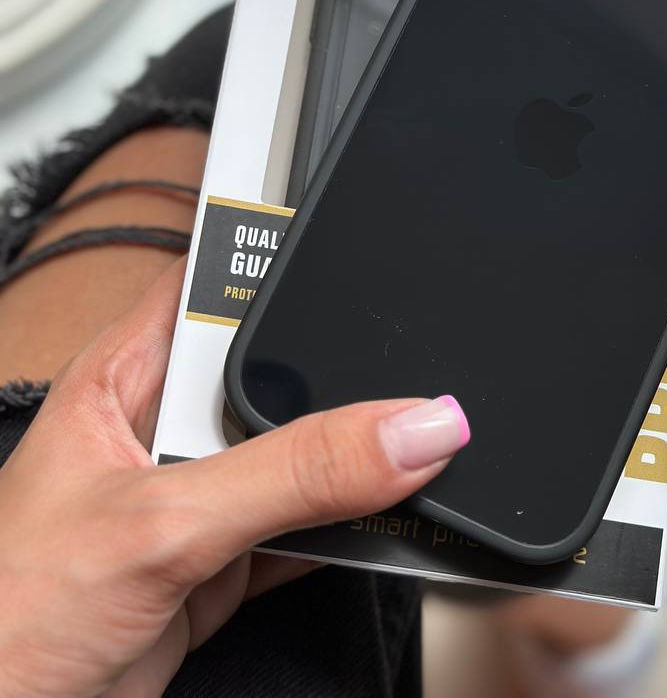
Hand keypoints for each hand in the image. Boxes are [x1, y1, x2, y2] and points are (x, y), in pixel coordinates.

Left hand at [0, 259, 468, 696]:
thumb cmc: (11, 619)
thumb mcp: (166, 522)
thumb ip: (292, 474)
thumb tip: (409, 429)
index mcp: (126, 374)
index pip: (217, 284)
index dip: (283, 258)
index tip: (365, 251)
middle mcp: (164, 426)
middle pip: (274, 369)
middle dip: (338, 370)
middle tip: (416, 371)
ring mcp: (198, 497)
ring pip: (299, 454)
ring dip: (353, 460)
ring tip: (423, 446)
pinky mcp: (223, 564)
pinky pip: (310, 527)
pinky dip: (354, 529)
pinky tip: (394, 519)